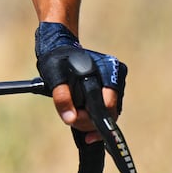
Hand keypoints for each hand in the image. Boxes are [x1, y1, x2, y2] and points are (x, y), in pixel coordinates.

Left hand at [35, 22, 126, 140]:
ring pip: (108, 114)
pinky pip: (105, 110)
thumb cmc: (56, 60)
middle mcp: (116, 77)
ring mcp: (114, 84)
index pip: (109, 105)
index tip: (77, 124)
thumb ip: (62, 97)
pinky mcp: (109, 90)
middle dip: (90, 122)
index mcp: (109, 70)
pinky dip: (92, 117)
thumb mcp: (54, 76)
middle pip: (111, 113)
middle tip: (71, 120)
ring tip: (72, 117)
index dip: (93, 118)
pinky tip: (80, 119)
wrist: (58, 48)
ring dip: (90, 121)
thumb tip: (70, 119)